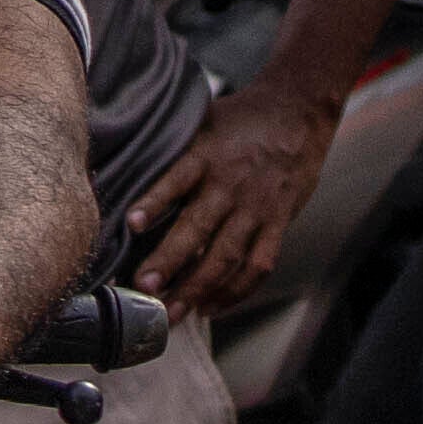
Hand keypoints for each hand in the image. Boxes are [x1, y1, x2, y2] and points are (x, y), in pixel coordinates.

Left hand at [129, 83, 337, 306]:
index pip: (175, 180)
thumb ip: (171, 151)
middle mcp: (229, 184)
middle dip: (169, 262)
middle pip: (198, 228)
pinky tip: (211, 308)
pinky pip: (259, 264)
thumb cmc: (239, 119)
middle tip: (143, 289)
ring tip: (171, 314)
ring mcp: (256, 206)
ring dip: (197, 288)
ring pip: (226, 255)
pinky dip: (236, 291)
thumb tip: (124, 169)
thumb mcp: (200, 122)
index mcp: (204, 155)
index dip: (153, 202)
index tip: (131, 225)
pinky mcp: (278, 221)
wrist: (298, 109)